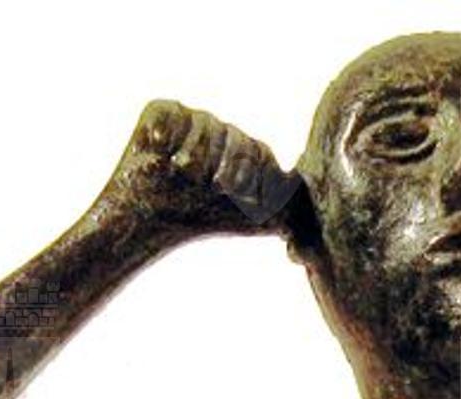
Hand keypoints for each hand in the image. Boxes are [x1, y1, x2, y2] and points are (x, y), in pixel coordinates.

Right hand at [106, 99, 304, 239]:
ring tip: (182, 175)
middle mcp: (218, 131)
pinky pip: (174, 114)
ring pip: (208, 128)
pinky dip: (168, 135)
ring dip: (197, 158)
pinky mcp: (161, 111)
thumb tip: (313, 225)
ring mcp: (190, 119)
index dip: (249, 177)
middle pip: (236, 141)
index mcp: (241, 150)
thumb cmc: (198, 220)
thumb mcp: (253, 219)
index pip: (259, 155)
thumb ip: (289, 211)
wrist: (148, 220)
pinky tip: (160, 152)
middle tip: (212, 189)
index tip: (236, 199)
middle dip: (227, 169)